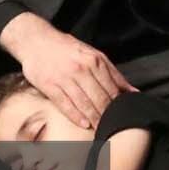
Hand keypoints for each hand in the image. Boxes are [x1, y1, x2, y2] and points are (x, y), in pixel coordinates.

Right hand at [0, 13, 136, 128]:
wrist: (36, 40)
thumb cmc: (68, 49)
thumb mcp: (93, 55)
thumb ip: (113, 73)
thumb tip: (132, 91)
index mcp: (95, 60)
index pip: (112, 87)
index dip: (119, 104)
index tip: (123, 116)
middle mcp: (81, 68)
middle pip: (100, 97)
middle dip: (107, 114)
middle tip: (113, 127)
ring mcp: (65, 77)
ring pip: (84, 102)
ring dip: (94, 118)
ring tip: (101, 129)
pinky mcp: (49, 85)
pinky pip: (65, 104)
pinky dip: (76, 116)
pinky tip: (84, 124)